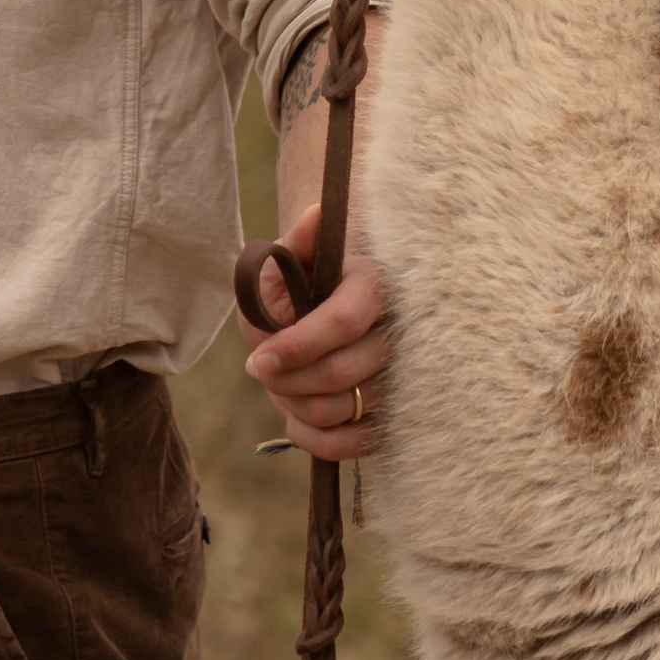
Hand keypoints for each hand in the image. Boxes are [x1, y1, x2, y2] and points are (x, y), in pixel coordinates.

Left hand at [241, 201, 390, 460]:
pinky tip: (295, 418)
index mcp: (374, 284)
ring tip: (277, 384)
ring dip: (298, 404)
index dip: (299, 346)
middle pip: (345, 371)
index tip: (257, 360)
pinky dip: (319, 440)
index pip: (344, 321)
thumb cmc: (303, 280)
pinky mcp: (394, 414)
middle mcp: (398, 331)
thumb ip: (295, 245)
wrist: (329, 303)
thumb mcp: (290, 258)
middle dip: (289, 380)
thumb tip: (313, 215)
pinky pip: (359, 443)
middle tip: (259, 369)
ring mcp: (401, 376)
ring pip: (349, 408)